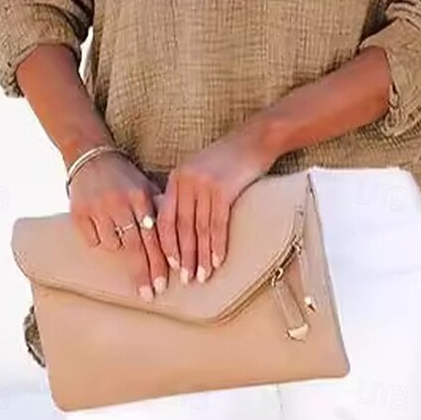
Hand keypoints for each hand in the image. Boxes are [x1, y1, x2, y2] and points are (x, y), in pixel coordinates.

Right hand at [68, 151, 167, 301]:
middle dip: (144, 272)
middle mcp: (120, 203)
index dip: (158, 262)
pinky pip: (92, 240)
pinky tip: (101, 225)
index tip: (163, 285)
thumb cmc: (123, 175)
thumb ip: (158, 208)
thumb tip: (179, 238)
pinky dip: (98, 238)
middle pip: (134, 247)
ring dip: (118, 245)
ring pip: (113, 245)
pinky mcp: (78, 214)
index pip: (153, 236)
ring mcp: (97, 209)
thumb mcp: (144, 186)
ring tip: (118, 230)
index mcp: (140, 196)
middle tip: (151, 294)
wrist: (90, 156)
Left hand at [156, 124, 275, 285]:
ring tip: (202, 276)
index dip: (168, 245)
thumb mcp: (200, 170)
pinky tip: (218, 261)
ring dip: (201, 256)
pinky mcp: (223, 189)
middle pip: (181, 227)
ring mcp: (204, 184)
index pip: (165, 218)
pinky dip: (217, 245)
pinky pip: (217, 224)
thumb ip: (187, 192)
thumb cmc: (229, 158)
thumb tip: (182, 225)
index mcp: (177, 178)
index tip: (171, 266)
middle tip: (186, 280)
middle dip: (183, 256)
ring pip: (199, 229)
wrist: (255, 139)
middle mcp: (186, 181)